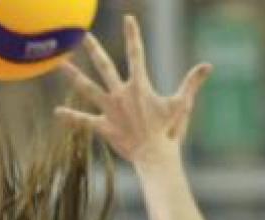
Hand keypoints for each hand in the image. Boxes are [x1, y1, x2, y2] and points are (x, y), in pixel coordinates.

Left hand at [55, 15, 212, 165]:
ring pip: (87, 88)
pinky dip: (71, 117)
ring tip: (58, 64)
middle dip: (94, 49)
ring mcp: (110, 110)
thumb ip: (192, 82)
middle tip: (83, 35)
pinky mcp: (103, 127)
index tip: (128, 18)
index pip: (136, 53)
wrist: (155, 156)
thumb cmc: (170, 131)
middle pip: (105, 66)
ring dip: (73, 75)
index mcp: (140, 86)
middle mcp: (122, 94)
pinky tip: (56, 112)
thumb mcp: (182, 104)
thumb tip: (208, 66)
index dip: (133, 35)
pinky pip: (83, 121)